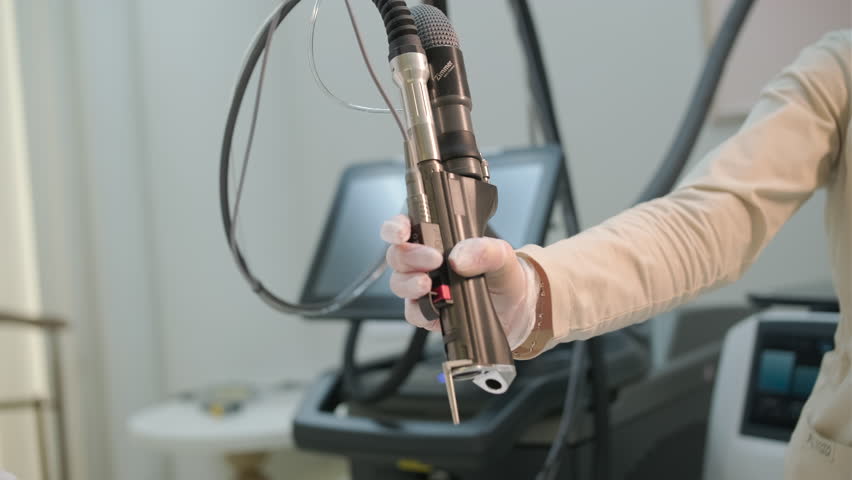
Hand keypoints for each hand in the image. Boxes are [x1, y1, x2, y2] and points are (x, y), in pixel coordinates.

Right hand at [380, 215, 536, 347]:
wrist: (516, 309)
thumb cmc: (504, 275)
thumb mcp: (501, 255)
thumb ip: (483, 250)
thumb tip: (459, 257)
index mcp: (438, 239)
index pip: (405, 226)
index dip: (396, 227)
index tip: (402, 232)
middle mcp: (425, 261)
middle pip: (398, 255)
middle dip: (410, 256)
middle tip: (433, 260)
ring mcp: (424, 287)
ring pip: (399, 283)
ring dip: (409, 283)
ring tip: (428, 285)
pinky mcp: (428, 312)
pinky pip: (413, 312)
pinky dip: (421, 311)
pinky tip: (435, 308)